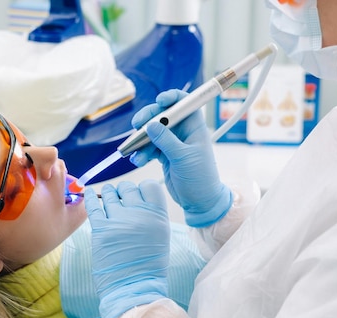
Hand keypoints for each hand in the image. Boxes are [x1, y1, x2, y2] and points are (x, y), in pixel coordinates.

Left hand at [85, 180, 169, 317]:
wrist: (134, 288)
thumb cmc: (148, 265)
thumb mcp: (160, 236)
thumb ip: (152, 215)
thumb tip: (138, 199)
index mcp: (158, 216)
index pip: (150, 186)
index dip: (141, 190)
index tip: (136, 197)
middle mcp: (140, 214)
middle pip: (128, 187)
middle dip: (123, 192)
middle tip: (120, 202)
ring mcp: (119, 220)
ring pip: (110, 193)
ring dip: (107, 195)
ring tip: (107, 201)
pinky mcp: (101, 229)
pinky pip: (92, 204)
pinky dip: (89, 197)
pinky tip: (88, 194)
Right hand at [129, 89, 232, 226]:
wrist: (199, 202)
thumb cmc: (200, 178)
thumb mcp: (183, 157)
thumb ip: (166, 140)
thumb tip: (151, 125)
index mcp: (194, 127)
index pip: (184, 102)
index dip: (171, 97)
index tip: (159, 101)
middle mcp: (183, 131)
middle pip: (162, 116)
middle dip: (148, 119)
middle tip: (136, 125)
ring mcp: (172, 143)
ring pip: (152, 133)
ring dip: (141, 141)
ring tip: (135, 154)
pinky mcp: (164, 155)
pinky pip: (149, 148)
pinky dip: (142, 153)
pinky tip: (138, 161)